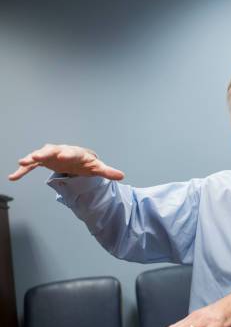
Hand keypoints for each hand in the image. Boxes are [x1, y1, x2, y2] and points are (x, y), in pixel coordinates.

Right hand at [8, 144, 124, 180]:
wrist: (77, 158)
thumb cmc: (86, 162)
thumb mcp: (97, 167)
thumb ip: (107, 171)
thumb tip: (122, 176)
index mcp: (75, 153)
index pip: (72, 152)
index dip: (68, 154)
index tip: (63, 156)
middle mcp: (61, 151)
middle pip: (52, 150)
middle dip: (45, 153)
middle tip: (37, 156)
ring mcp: (51, 155)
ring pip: (40, 155)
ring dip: (31, 158)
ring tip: (22, 162)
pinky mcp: (43, 162)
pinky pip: (31, 165)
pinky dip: (23, 170)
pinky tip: (13, 177)